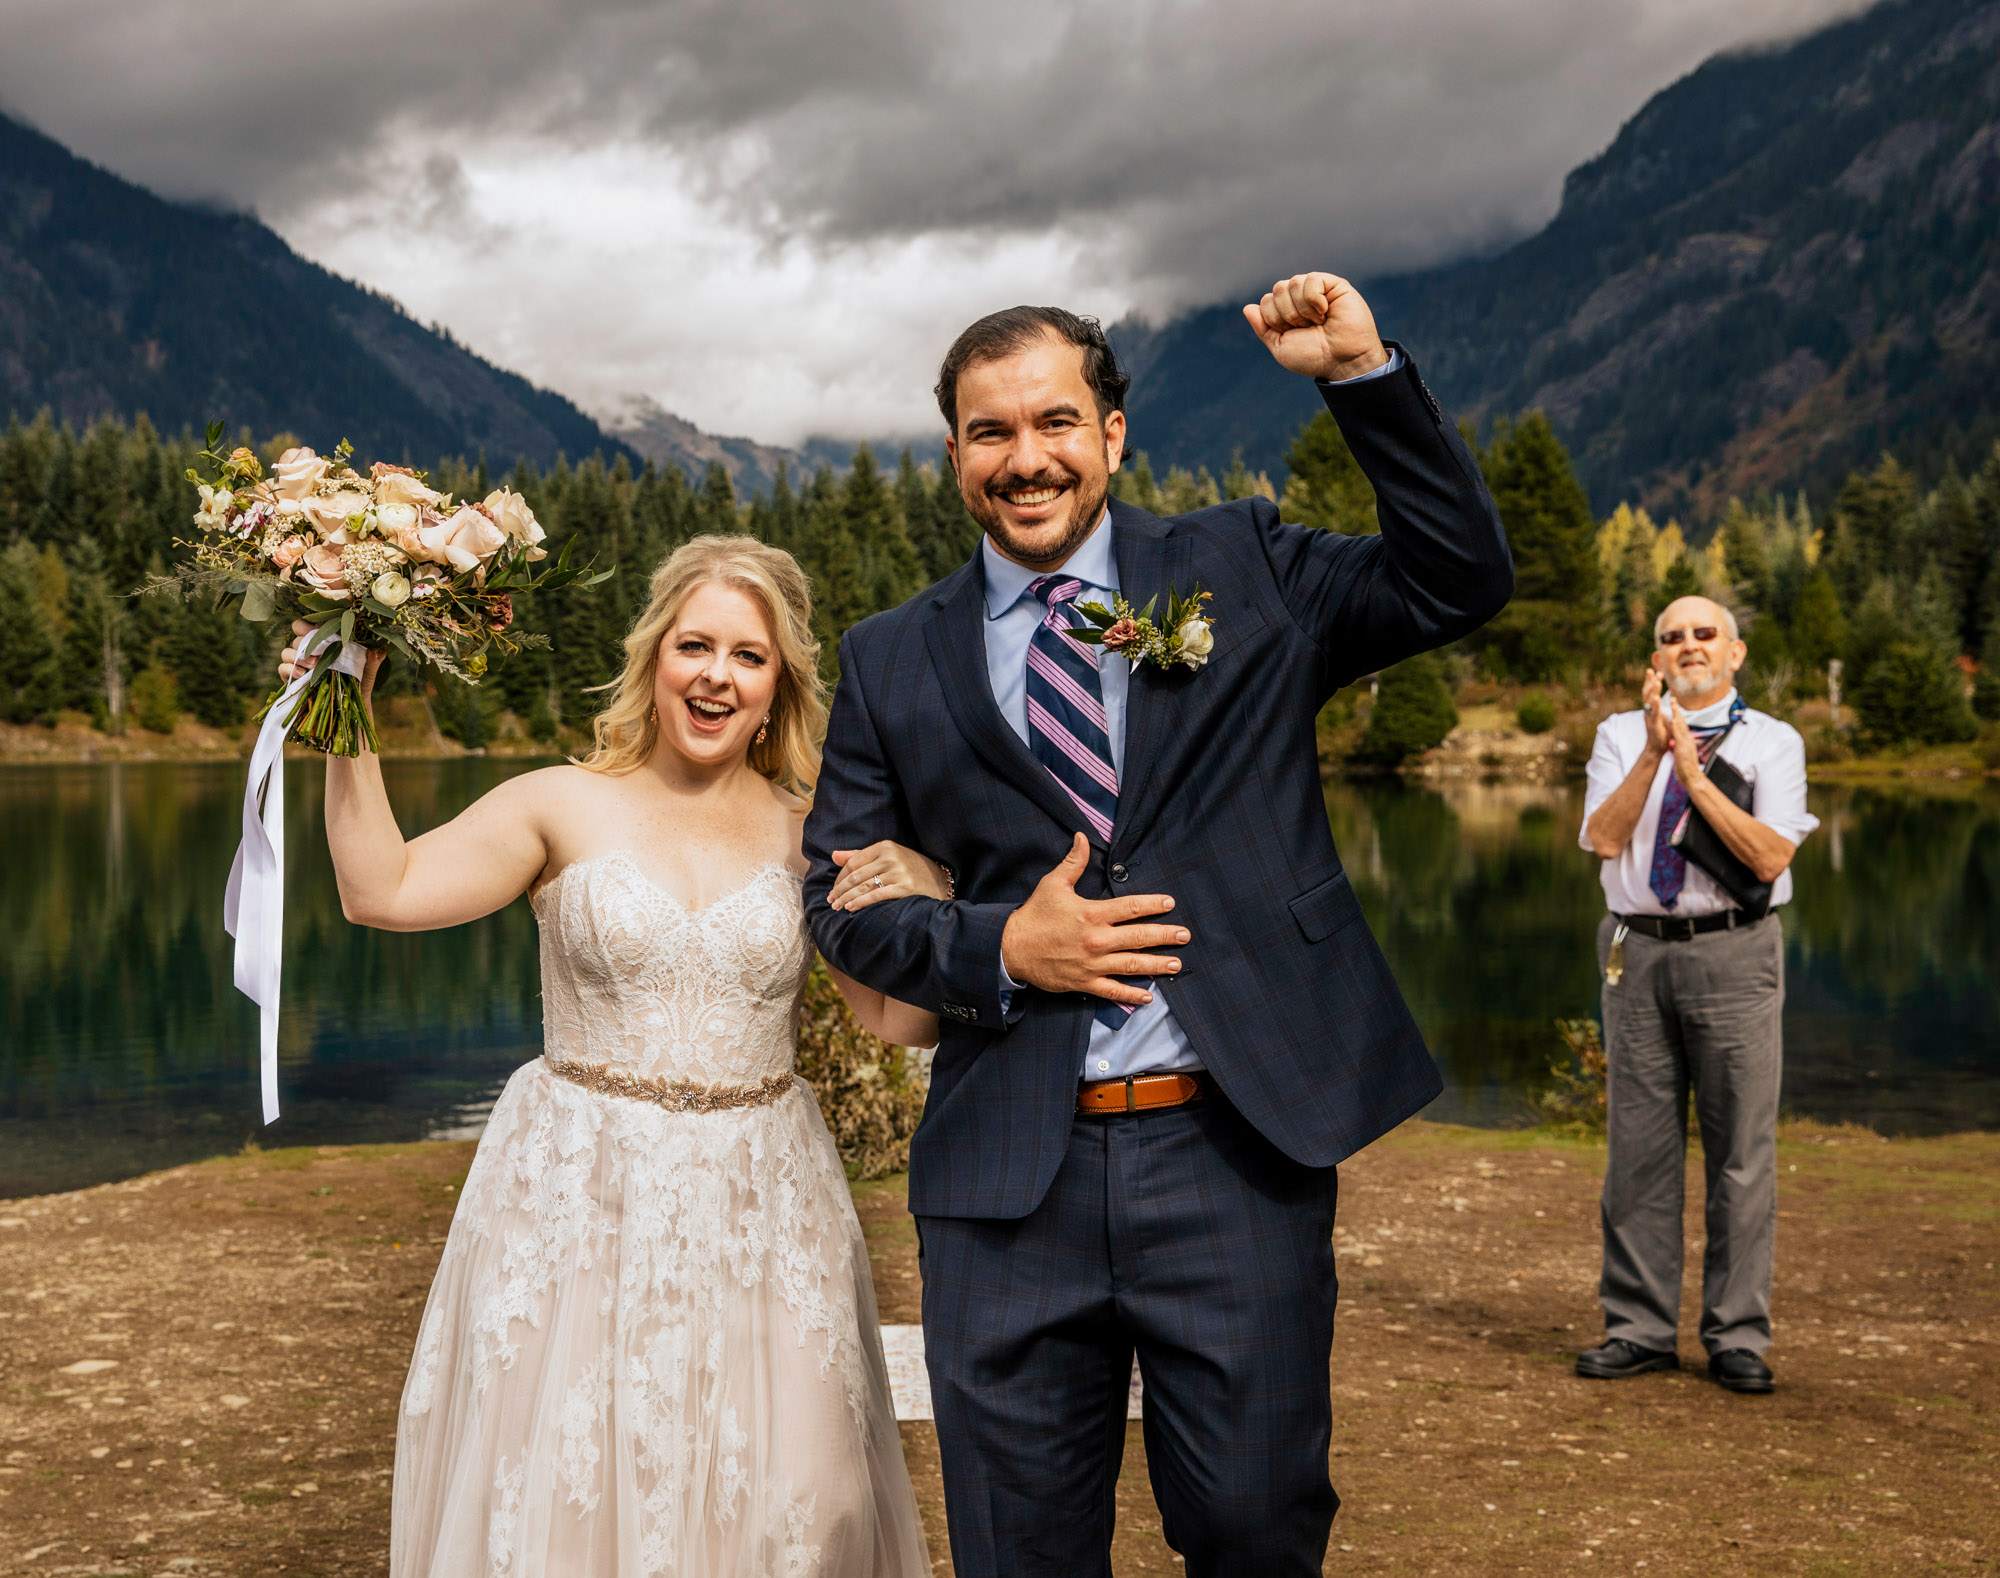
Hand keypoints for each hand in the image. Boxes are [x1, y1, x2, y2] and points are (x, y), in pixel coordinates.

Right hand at [278, 619, 383, 700]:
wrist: (350, 708)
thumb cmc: (359, 684)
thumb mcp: (368, 670)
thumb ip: (373, 659)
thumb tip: (379, 649)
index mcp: (324, 642)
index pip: (305, 626)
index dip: (305, 625)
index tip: (315, 631)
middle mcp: (309, 651)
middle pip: (296, 638)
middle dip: (305, 644)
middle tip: (317, 656)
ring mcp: (298, 665)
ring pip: (286, 652)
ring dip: (297, 657)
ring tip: (313, 666)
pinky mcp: (292, 679)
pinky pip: (282, 669)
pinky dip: (290, 670)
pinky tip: (303, 676)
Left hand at [828, 841, 951, 910]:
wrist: (940, 880)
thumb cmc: (909, 868)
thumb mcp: (887, 857)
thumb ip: (860, 855)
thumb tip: (834, 855)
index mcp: (885, 846)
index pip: (854, 862)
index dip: (840, 877)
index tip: (833, 888)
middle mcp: (891, 857)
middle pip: (857, 875)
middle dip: (840, 890)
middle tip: (831, 901)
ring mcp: (899, 872)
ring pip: (864, 887)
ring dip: (847, 898)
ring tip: (837, 907)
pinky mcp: (905, 887)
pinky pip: (876, 896)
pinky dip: (860, 903)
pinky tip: (850, 908)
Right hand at [999, 833, 1186, 1006]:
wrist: (1012, 948)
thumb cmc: (1034, 915)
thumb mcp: (1053, 884)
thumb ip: (1073, 862)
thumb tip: (1082, 836)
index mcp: (1092, 913)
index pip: (1130, 907)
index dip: (1153, 905)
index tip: (1170, 903)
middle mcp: (1096, 939)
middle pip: (1138, 937)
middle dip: (1164, 936)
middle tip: (1185, 935)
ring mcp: (1092, 963)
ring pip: (1131, 965)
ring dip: (1156, 965)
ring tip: (1175, 964)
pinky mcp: (1084, 982)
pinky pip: (1112, 990)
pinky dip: (1131, 995)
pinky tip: (1147, 996)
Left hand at [1240, 272, 1388, 381]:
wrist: (1341, 361)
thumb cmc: (1314, 357)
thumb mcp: (1281, 346)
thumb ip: (1263, 327)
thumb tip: (1247, 308)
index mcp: (1286, 311)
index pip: (1266, 302)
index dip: (1275, 320)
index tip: (1293, 334)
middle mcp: (1300, 298)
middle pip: (1277, 290)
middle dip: (1287, 315)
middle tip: (1307, 328)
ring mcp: (1317, 289)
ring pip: (1292, 283)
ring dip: (1302, 310)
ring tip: (1319, 321)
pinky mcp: (1334, 284)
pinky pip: (1311, 280)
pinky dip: (1314, 299)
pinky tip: (1326, 311)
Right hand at [1641, 669, 1670, 755]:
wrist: (1655, 748)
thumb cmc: (1659, 733)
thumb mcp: (1659, 717)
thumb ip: (1658, 707)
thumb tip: (1658, 698)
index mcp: (1650, 709)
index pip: (1648, 692)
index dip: (1649, 682)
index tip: (1652, 670)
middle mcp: (1647, 711)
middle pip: (1647, 694)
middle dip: (1650, 682)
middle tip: (1654, 671)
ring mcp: (1649, 717)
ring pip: (1649, 701)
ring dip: (1652, 690)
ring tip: (1656, 680)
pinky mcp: (1653, 724)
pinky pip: (1654, 712)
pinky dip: (1655, 704)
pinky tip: (1657, 697)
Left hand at [1665, 697, 1702, 785]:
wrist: (1693, 779)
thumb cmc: (1687, 769)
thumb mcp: (1683, 754)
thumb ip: (1682, 747)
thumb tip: (1679, 742)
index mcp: (1686, 741)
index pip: (1681, 725)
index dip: (1677, 715)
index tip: (1673, 705)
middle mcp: (1687, 740)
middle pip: (1682, 722)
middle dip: (1677, 710)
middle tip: (1673, 698)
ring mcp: (1686, 744)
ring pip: (1681, 726)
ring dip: (1677, 714)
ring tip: (1672, 704)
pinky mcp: (1683, 749)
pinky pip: (1679, 737)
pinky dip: (1676, 728)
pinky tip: (1672, 721)